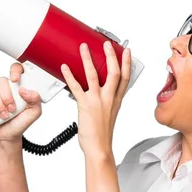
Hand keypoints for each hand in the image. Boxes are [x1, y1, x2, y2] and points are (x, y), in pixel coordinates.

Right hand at [0, 62, 41, 142]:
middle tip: (12, 109)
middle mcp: (6, 87)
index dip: (15, 70)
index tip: (15, 80)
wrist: (8, 136)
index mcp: (19, 86)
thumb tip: (24, 90)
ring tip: (5, 116)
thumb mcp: (34, 112)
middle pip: (2, 81)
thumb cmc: (21, 122)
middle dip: (6, 97)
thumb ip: (35, 100)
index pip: (16, 69)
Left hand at [61, 40, 131, 156]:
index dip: (127, 63)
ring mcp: (97, 101)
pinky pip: (76, 87)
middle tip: (106, 44)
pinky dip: (69, 76)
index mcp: (116, 101)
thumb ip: (106, 102)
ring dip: (88, 59)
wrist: (99, 148)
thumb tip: (100, 94)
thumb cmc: (102, 135)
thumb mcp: (109, 115)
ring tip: (83, 48)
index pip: (125, 78)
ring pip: (94, 75)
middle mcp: (109, 98)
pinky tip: (65, 67)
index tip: (126, 52)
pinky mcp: (85, 105)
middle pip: (113, 72)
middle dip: (111, 56)